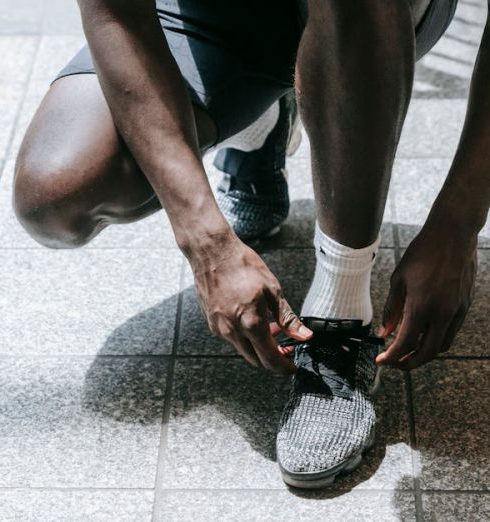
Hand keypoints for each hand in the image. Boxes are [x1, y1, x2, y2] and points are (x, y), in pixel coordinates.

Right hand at [190, 233, 312, 373]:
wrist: (212, 252)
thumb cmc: (242, 265)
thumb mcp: (272, 289)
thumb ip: (288, 318)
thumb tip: (304, 336)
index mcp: (251, 323)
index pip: (270, 359)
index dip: (284, 367)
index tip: (292, 368)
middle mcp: (232, 330)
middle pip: (255, 360)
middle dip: (272, 359)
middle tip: (285, 348)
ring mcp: (219, 328)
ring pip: (243, 350)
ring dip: (258, 347)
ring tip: (270, 328)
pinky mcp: (211, 322)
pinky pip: (231, 338)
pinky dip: (244, 336)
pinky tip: (251, 320)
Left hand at [377, 225, 476, 369]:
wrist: (453, 234)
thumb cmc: (422, 253)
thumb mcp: (399, 280)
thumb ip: (392, 309)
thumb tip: (384, 332)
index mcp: (421, 306)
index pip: (405, 343)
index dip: (391, 357)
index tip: (380, 361)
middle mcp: (442, 313)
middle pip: (427, 353)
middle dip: (409, 363)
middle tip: (394, 363)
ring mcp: (457, 311)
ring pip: (442, 345)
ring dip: (424, 353)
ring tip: (407, 350)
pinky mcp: (465, 305)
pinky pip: (451, 331)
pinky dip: (436, 339)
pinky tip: (423, 333)